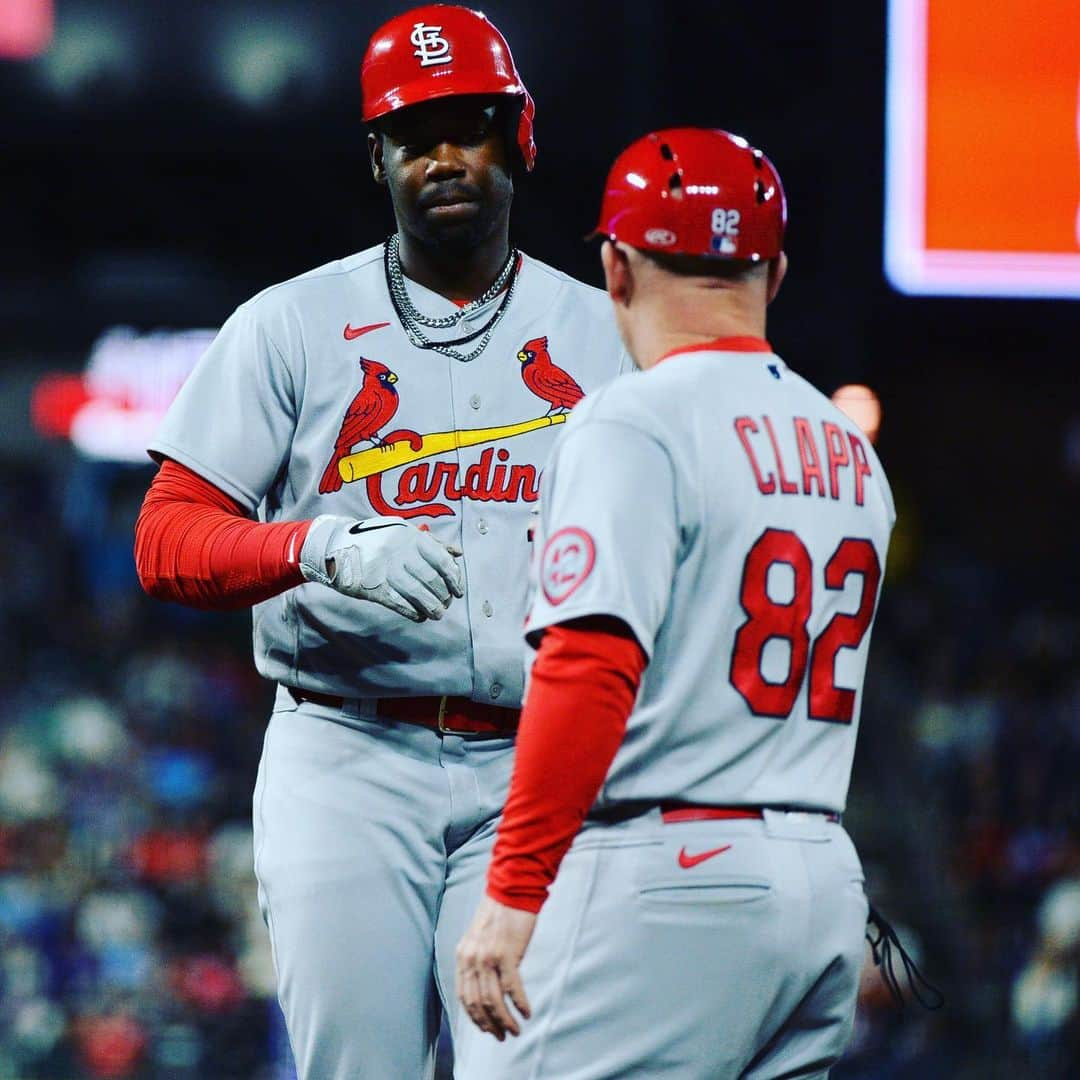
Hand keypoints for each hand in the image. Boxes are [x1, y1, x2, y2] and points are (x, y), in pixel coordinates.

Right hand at [300, 515, 463, 621]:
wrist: (334, 544)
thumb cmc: (374, 538)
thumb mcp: (401, 531)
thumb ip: (431, 541)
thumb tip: (458, 553)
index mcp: (410, 536)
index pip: (441, 559)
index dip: (454, 578)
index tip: (458, 590)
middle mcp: (399, 551)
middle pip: (431, 579)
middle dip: (443, 595)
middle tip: (445, 603)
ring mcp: (385, 569)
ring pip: (417, 593)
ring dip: (431, 607)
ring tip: (437, 613)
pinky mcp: (372, 586)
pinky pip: (399, 602)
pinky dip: (412, 612)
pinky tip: (419, 615)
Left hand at [456, 896, 535, 1039]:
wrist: (511, 890)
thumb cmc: (499, 913)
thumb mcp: (480, 938)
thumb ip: (479, 961)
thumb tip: (488, 987)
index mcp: (463, 955)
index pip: (464, 996)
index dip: (475, 1018)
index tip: (487, 1029)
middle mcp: (472, 959)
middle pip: (478, 1003)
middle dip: (490, 1025)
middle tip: (502, 1036)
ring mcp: (488, 957)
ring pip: (493, 1001)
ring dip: (505, 1020)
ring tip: (515, 1030)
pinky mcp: (506, 954)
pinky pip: (511, 988)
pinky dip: (519, 1004)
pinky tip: (526, 1012)